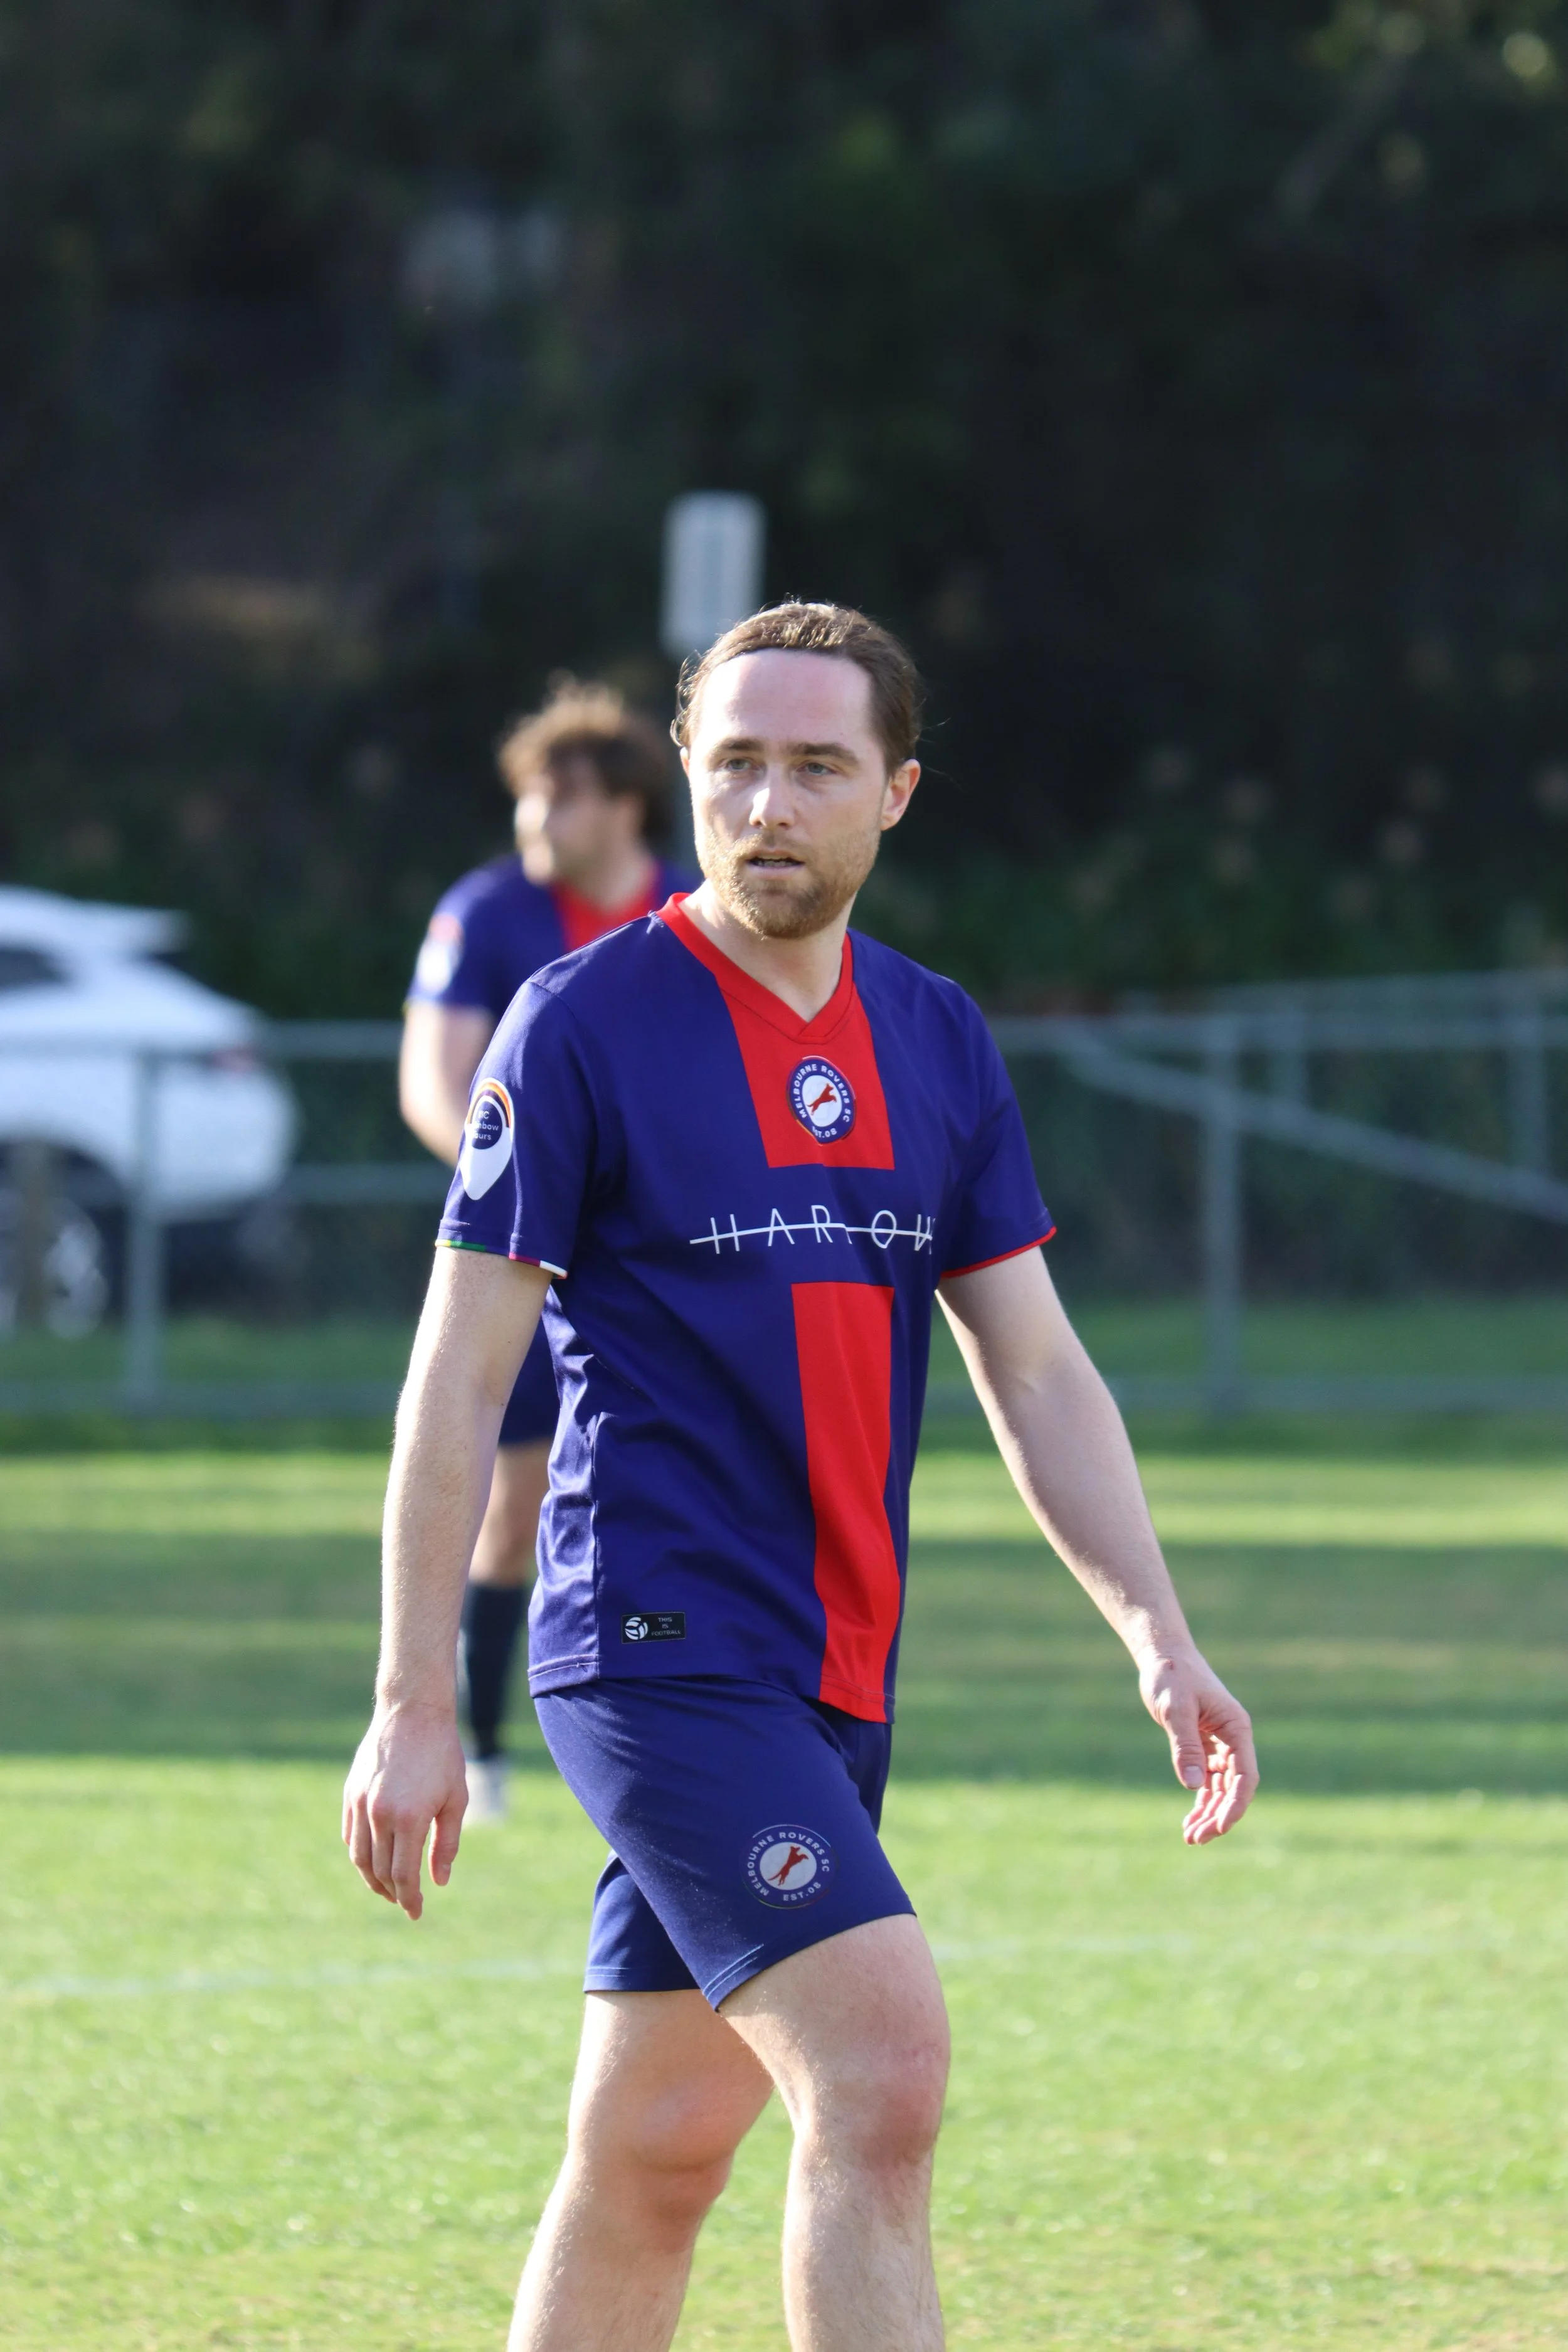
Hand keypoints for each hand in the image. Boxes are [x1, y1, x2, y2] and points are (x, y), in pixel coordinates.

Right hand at [342, 1702, 468, 1918]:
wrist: (412, 1712)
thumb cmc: (442, 1755)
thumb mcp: (456, 1799)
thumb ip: (447, 1844)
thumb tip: (439, 1882)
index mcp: (409, 1819)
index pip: (404, 1875)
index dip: (410, 1899)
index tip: (417, 1913)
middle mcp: (379, 1815)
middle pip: (380, 1870)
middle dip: (393, 1893)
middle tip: (406, 1902)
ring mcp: (360, 1803)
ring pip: (359, 1857)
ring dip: (372, 1879)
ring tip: (388, 1889)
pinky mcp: (351, 1793)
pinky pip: (349, 1835)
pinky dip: (359, 1854)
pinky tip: (373, 1859)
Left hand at [1137, 1649, 1257, 1845]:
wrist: (1162, 1656)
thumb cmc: (1171, 1675)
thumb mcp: (1175, 1709)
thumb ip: (1185, 1745)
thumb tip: (1193, 1785)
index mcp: (1237, 1728)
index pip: (1245, 1777)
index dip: (1235, 1805)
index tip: (1219, 1827)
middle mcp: (1233, 1740)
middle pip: (1234, 1789)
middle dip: (1218, 1816)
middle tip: (1196, 1839)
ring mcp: (1220, 1745)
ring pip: (1220, 1789)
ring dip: (1208, 1814)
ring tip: (1190, 1838)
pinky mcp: (1203, 1747)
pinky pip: (1207, 1781)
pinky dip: (1199, 1801)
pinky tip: (1189, 1821)